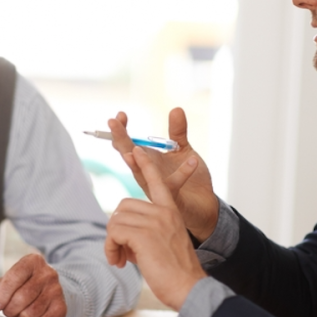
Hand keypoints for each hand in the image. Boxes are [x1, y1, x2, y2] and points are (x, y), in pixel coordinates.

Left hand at [0, 254, 66, 316]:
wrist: (49, 290)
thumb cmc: (25, 285)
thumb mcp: (7, 283)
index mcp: (32, 262)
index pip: (14, 277)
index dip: (1, 295)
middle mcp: (48, 274)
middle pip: (22, 297)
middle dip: (9, 309)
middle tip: (7, 311)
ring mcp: (57, 290)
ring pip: (31, 312)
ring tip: (19, 315)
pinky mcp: (61, 307)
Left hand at [106, 147, 206, 310]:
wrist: (189, 288)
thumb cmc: (176, 272)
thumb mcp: (164, 244)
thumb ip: (147, 232)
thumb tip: (122, 235)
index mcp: (171, 211)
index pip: (157, 182)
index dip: (145, 166)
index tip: (136, 151)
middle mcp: (163, 212)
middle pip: (123, 207)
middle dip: (116, 230)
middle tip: (121, 252)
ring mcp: (154, 221)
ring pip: (116, 220)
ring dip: (111, 242)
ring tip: (120, 260)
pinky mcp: (144, 234)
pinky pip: (114, 232)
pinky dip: (110, 248)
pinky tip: (119, 262)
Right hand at [108, 108, 218, 240]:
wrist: (204, 207)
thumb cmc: (190, 180)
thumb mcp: (183, 150)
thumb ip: (178, 132)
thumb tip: (176, 109)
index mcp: (147, 161)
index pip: (128, 144)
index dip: (122, 130)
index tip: (120, 114)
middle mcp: (147, 175)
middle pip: (128, 156)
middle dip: (120, 139)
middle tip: (112, 122)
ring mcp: (156, 188)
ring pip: (141, 174)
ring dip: (137, 161)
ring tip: (135, 149)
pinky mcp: (171, 200)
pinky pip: (173, 185)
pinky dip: (183, 172)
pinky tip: (192, 160)